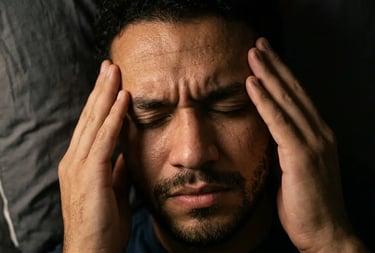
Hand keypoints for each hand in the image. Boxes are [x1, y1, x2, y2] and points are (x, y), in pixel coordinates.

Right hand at [58, 60, 130, 252]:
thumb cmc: (103, 225)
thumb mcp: (113, 190)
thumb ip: (117, 169)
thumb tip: (126, 152)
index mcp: (81, 163)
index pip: (91, 125)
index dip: (101, 102)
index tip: (112, 82)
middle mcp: (75, 160)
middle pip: (90, 117)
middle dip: (101, 89)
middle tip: (110, 65)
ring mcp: (79, 166)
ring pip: (95, 122)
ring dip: (106, 94)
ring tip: (115, 71)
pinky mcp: (90, 174)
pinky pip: (105, 140)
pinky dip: (114, 117)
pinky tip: (123, 98)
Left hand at [246, 38, 367, 251]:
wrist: (325, 233)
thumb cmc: (306, 203)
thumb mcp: (293, 169)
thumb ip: (283, 147)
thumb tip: (265, 134)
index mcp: (317, 135)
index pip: (297, 98)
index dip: (281, 76)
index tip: (265, 58)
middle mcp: (319, 133)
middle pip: (294, 91)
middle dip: (275, 65)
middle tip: (258, 44)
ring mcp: (314, 142)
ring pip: (287, 100)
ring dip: (268, 74)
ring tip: (253, 53)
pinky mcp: (302, 155)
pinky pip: (279, 122)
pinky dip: (266, 101)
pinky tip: (253, 84)